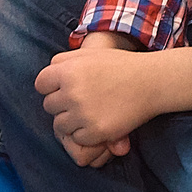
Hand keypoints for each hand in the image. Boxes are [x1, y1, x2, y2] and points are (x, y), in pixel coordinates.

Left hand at [34, 34, 168, 160]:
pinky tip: (99, 120)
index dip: (51, 86)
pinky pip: (77, 138)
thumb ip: (63, 61)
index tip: (64, 88)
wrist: (151, 81)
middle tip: (82, 99)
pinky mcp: (95, 131)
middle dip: (62, 104)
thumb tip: (47, 77)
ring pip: (60, 125)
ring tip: (90, 111)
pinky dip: (86, 133)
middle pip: (49, 106)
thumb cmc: (120, 66)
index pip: (40, 84)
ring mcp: (83, 114)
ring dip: (72, 120)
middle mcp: (72, 92)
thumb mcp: (89, 54)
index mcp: (68, 70)